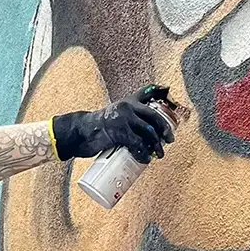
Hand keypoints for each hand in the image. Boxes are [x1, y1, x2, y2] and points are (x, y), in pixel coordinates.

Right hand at [51, 85, 175, 162]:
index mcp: (127, 102)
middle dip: (165, 129)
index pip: (146, 92)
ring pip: (148, 132)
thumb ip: (126, 122)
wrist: (80, 133)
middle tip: (169, 140)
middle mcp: (127, 107)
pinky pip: (137, 144)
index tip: (169, 91)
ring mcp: (123, 119)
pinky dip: (143, 154)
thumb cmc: (96, 129)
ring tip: (159, 155)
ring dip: (157, 145)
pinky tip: (145, 160)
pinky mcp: (119, 132)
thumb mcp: (112, 118)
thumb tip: (145, 139)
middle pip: (154, 116)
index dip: (160, 90)